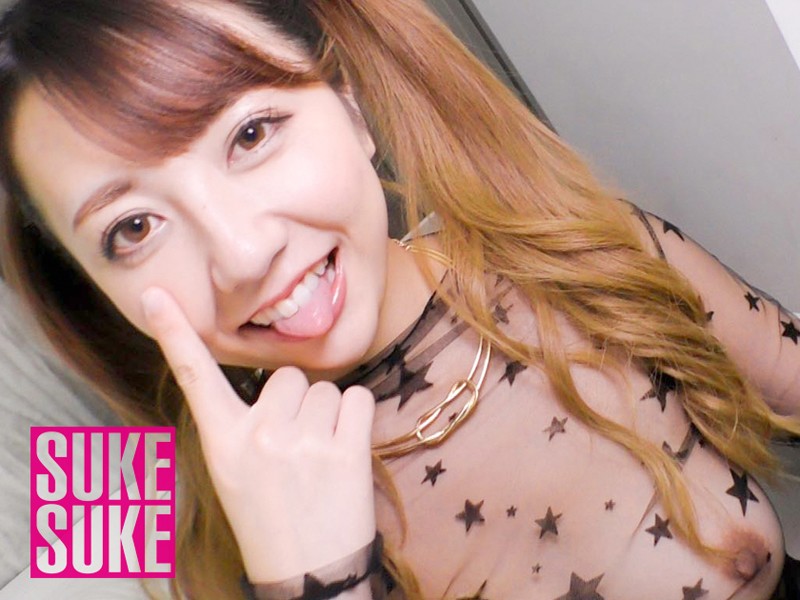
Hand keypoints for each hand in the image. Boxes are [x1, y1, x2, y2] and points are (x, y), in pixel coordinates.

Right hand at [141, 288, 376, 581]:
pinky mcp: (344, 449)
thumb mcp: (235, 474)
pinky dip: (357, 420)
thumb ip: (245, 426)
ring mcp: (301, 441)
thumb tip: (276, 386)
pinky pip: (357, 399)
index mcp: (223, 442)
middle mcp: (258, 434)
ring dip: (329, 415)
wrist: (309, 577)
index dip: (174, 334)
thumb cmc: (272, 521)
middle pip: (288, 377)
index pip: (194, 377)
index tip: (156, 296)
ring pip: (325, 389)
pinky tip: (345, 453)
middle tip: (298, 450)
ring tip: (320, 459)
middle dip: (298, 404)